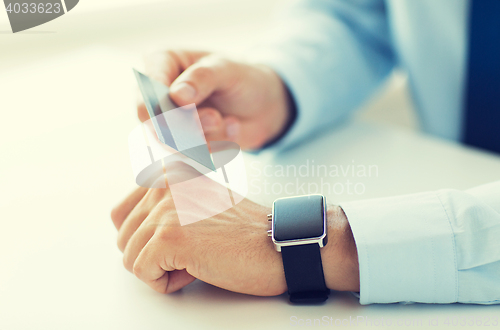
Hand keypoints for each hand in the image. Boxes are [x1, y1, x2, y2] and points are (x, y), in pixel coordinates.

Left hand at [111, 165, 358, 295]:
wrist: (279, 245)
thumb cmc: (243, 233)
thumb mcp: (198, 202)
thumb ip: (164, 203)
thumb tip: (126, 227)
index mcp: (170, 170)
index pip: (121, 213)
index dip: (145, 239)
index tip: (179, 238)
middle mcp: (165, 182)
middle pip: (124, 237)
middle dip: (153, 256)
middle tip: (193, 251)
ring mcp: (166, 208)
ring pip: (130, 257)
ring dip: (161, 269)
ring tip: (197, 259)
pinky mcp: (170, 236)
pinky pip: (142, 272)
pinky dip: (165, 283)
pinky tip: (195, 270)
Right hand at [137, 50, 292, 149]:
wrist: (263, 106)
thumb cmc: (242, 78)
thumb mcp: (227, 69)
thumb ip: (203, 78)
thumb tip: (177, 95)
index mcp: (162, 63)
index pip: (147, 86)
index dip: (158, 103)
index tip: (184, 107)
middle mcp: (158, 95)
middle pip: (154, 121)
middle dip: (187, 126)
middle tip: (215, 118)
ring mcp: (169, 123)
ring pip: (172, 144)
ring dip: (204, 137)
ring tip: (226, 121)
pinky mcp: (184, 147)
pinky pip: (193, 156)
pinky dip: (217, 145)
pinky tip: (232, 127)